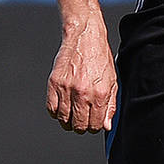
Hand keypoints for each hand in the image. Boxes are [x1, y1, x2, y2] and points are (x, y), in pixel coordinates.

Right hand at [48, 13, 117, 133]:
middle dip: (81, 126)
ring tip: (72, 114)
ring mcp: (66, 88)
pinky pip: (51, 108)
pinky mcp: (54, 83)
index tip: (93, 123)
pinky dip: (56, 112)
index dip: (94, 127)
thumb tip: (106, 125)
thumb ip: (110, 105)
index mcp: (99, 94)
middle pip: (78, 126)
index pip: (95, 125)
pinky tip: (62, 107)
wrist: (84, 36)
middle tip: (82, 120)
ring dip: (68, 121)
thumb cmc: (99, 56)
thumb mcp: (112, 81)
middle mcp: (82, 93)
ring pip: (63, 119)